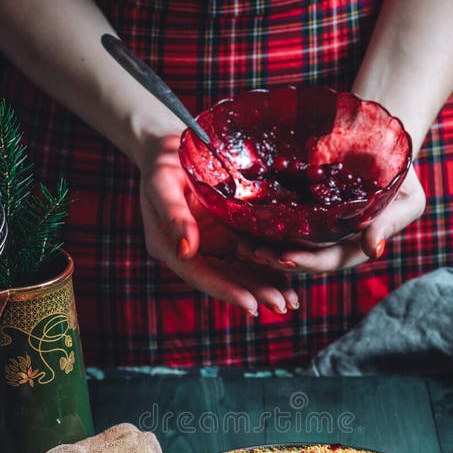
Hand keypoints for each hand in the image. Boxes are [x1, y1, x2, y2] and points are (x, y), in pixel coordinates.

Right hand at [138, 135, 298, 315]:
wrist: (170, 147)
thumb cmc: (161, 162)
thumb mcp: (161, 183)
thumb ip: (173, 216)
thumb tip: (185, 250)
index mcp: (171, 247)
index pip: (201, 276)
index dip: (227, 291)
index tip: (251, 305)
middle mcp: (194, 252)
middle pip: (225, 278)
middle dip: (254, 293)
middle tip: (282, 306)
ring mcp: (212, 244)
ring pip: (241, 270)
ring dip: (266, 285)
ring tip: (292, 301)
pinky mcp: (228, 232)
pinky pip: (250, 252)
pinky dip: (269, 265)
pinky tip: (290, 276)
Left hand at [236, 165, 425, 273]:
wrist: (382, 138)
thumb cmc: (400, 168)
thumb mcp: (406, 196)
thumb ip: (389, 222)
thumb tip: (375, 249)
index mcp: (355, 245)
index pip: (329, 260)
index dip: (308, 261)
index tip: (285, 257)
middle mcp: (331, 241)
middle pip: (301, 256)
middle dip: (275, 258)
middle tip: (250, 252)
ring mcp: (315, 226)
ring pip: (286, 242)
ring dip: (262, 246)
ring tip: (239, 244)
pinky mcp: (301, 208)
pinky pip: (279, 219)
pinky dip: (260, 223)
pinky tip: (239, 221)